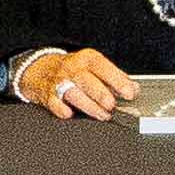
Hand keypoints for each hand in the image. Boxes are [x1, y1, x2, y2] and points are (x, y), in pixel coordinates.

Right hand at [12, 46, 130, 123]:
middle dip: (100, 93)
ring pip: (72, 92)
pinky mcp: (48, 94)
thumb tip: (134, 88)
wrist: (40, 69)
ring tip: (102, 114)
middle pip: (86, 80)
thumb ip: (114, 77)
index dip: (117, 80)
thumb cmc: (73, 69)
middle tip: (112, 105)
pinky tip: (69, 113)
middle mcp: (72, 68)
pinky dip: (61, 109)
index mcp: (87, 59)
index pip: (103, 67)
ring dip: (88, 105)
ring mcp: (59, 82)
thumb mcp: (94, 66)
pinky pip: (53, 102)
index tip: (129, 92)